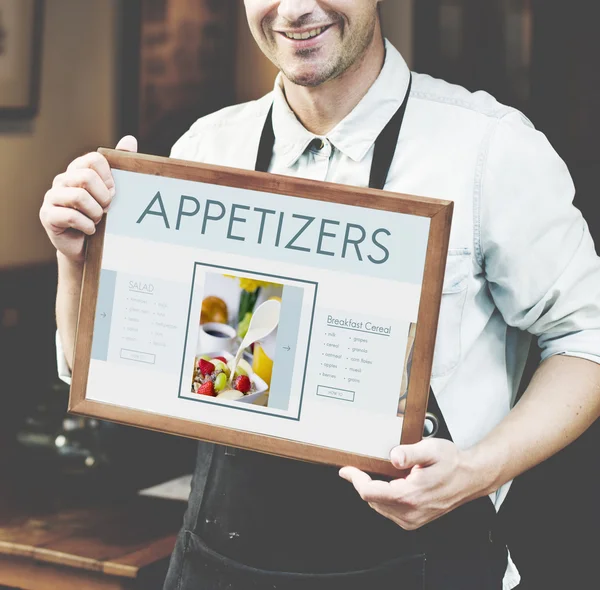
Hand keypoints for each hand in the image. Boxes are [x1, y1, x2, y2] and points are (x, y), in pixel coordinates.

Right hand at [40, 136, 137, 262]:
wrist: (86, 247)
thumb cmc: (101, 217)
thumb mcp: (113, 191)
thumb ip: (120, 164)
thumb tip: (130, 139)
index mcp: (78, 170)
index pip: (95, 159)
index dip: (109, 178)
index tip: (113, 193)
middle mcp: (62, 180)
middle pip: (86, 177)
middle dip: (103, 197)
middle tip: (106, 209)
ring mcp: (52, 197)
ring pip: (79, 197)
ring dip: (96, 213)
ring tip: (98, 220)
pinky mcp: (48, 216)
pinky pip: (71, 217)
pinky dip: (87, 226)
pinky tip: (90, 230)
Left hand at [339, 439, 484, 529]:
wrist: (471, 477)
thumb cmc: (453, 463)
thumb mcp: (431, 449)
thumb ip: (410, 453)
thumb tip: (394, 456)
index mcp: (410, 495)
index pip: (370, 492)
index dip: (355, 479)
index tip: (346, 470)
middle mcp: (410, 512)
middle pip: (372, 500)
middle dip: (364, 483)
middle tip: (362, 467)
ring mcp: (412, 519)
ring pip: (379, 506)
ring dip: (374, 491)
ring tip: (380, 474)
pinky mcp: (415, 520)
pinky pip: (389, 510)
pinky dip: (384, 497)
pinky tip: (391, 484)